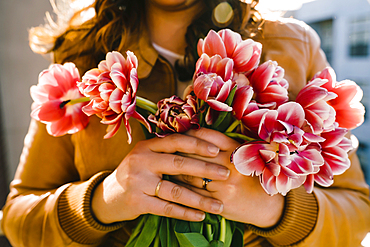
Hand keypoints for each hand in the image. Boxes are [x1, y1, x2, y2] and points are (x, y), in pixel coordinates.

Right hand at [91, 133, 230, 223]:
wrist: (109, 195)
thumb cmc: (137, 172)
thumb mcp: (147, 155)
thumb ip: (167, 150)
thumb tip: (204, 145)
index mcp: (147, 146)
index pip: (176, 141)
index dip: (197, 145)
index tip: (217, 150)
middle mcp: (141, 161)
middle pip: (178, 164)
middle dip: (205, 169)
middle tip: (226, 174)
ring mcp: (138, 182)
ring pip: (175, 191)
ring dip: (200, 199)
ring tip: (219, 205)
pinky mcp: (138, 202)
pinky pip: (167, 209)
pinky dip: (185, 213)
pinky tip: (201, 216)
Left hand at [173, 128, 284, 227]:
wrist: (267, 205)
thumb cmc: (252, 176)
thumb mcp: (243, 155)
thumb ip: (222, 145)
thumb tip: (192, 136)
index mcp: (237, 150)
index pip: (206, 136)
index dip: (189, 134)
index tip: (179, 135)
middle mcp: (230, 165)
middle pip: (194, 153)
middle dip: (176, 151)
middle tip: (165, 150)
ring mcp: (224, 185)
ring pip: (189, 174)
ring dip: (173, 170)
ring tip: (164, 166)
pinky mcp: (218, 202)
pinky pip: (192, 193)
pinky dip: (179, 187)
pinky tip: (171, 183)